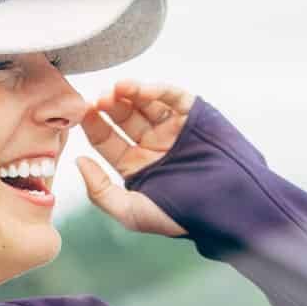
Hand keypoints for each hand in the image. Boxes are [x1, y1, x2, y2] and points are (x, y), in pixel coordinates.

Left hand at [76, 81, 193, 236]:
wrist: (227, 209)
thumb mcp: (131, 212)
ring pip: (145, 102)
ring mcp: (172, 128)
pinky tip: (138, 90)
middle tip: (97, 100)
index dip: (93, 125)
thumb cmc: (180, 216)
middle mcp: (152, 144)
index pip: (106, 139)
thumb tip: (79, 161)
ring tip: (115, 90)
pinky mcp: (194, 115)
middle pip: (123, 116)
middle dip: (108, 106)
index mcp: (136, 165)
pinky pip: (172, 96)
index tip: (82, 114)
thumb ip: (100, 191)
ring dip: (128, 92)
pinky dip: (155, 89)